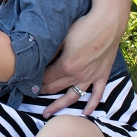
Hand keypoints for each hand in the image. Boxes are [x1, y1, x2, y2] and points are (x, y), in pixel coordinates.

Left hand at [41, 0, 131, 116]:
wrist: (108, 22)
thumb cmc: (84, 26)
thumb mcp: (62, 36)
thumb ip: (51, 51)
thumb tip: (40, 59)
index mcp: (66, 65)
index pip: (46, 78)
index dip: (36, 80)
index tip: (29, 81)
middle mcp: (78, 75)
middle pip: (56, 88)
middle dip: (42, 92)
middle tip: (32, 96)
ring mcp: (91, 77)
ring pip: (73, 96)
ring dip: (60, 106)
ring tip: (48, 114)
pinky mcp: (102, 75)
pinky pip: (97, 94)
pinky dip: (92, 105)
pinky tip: (85, 114)